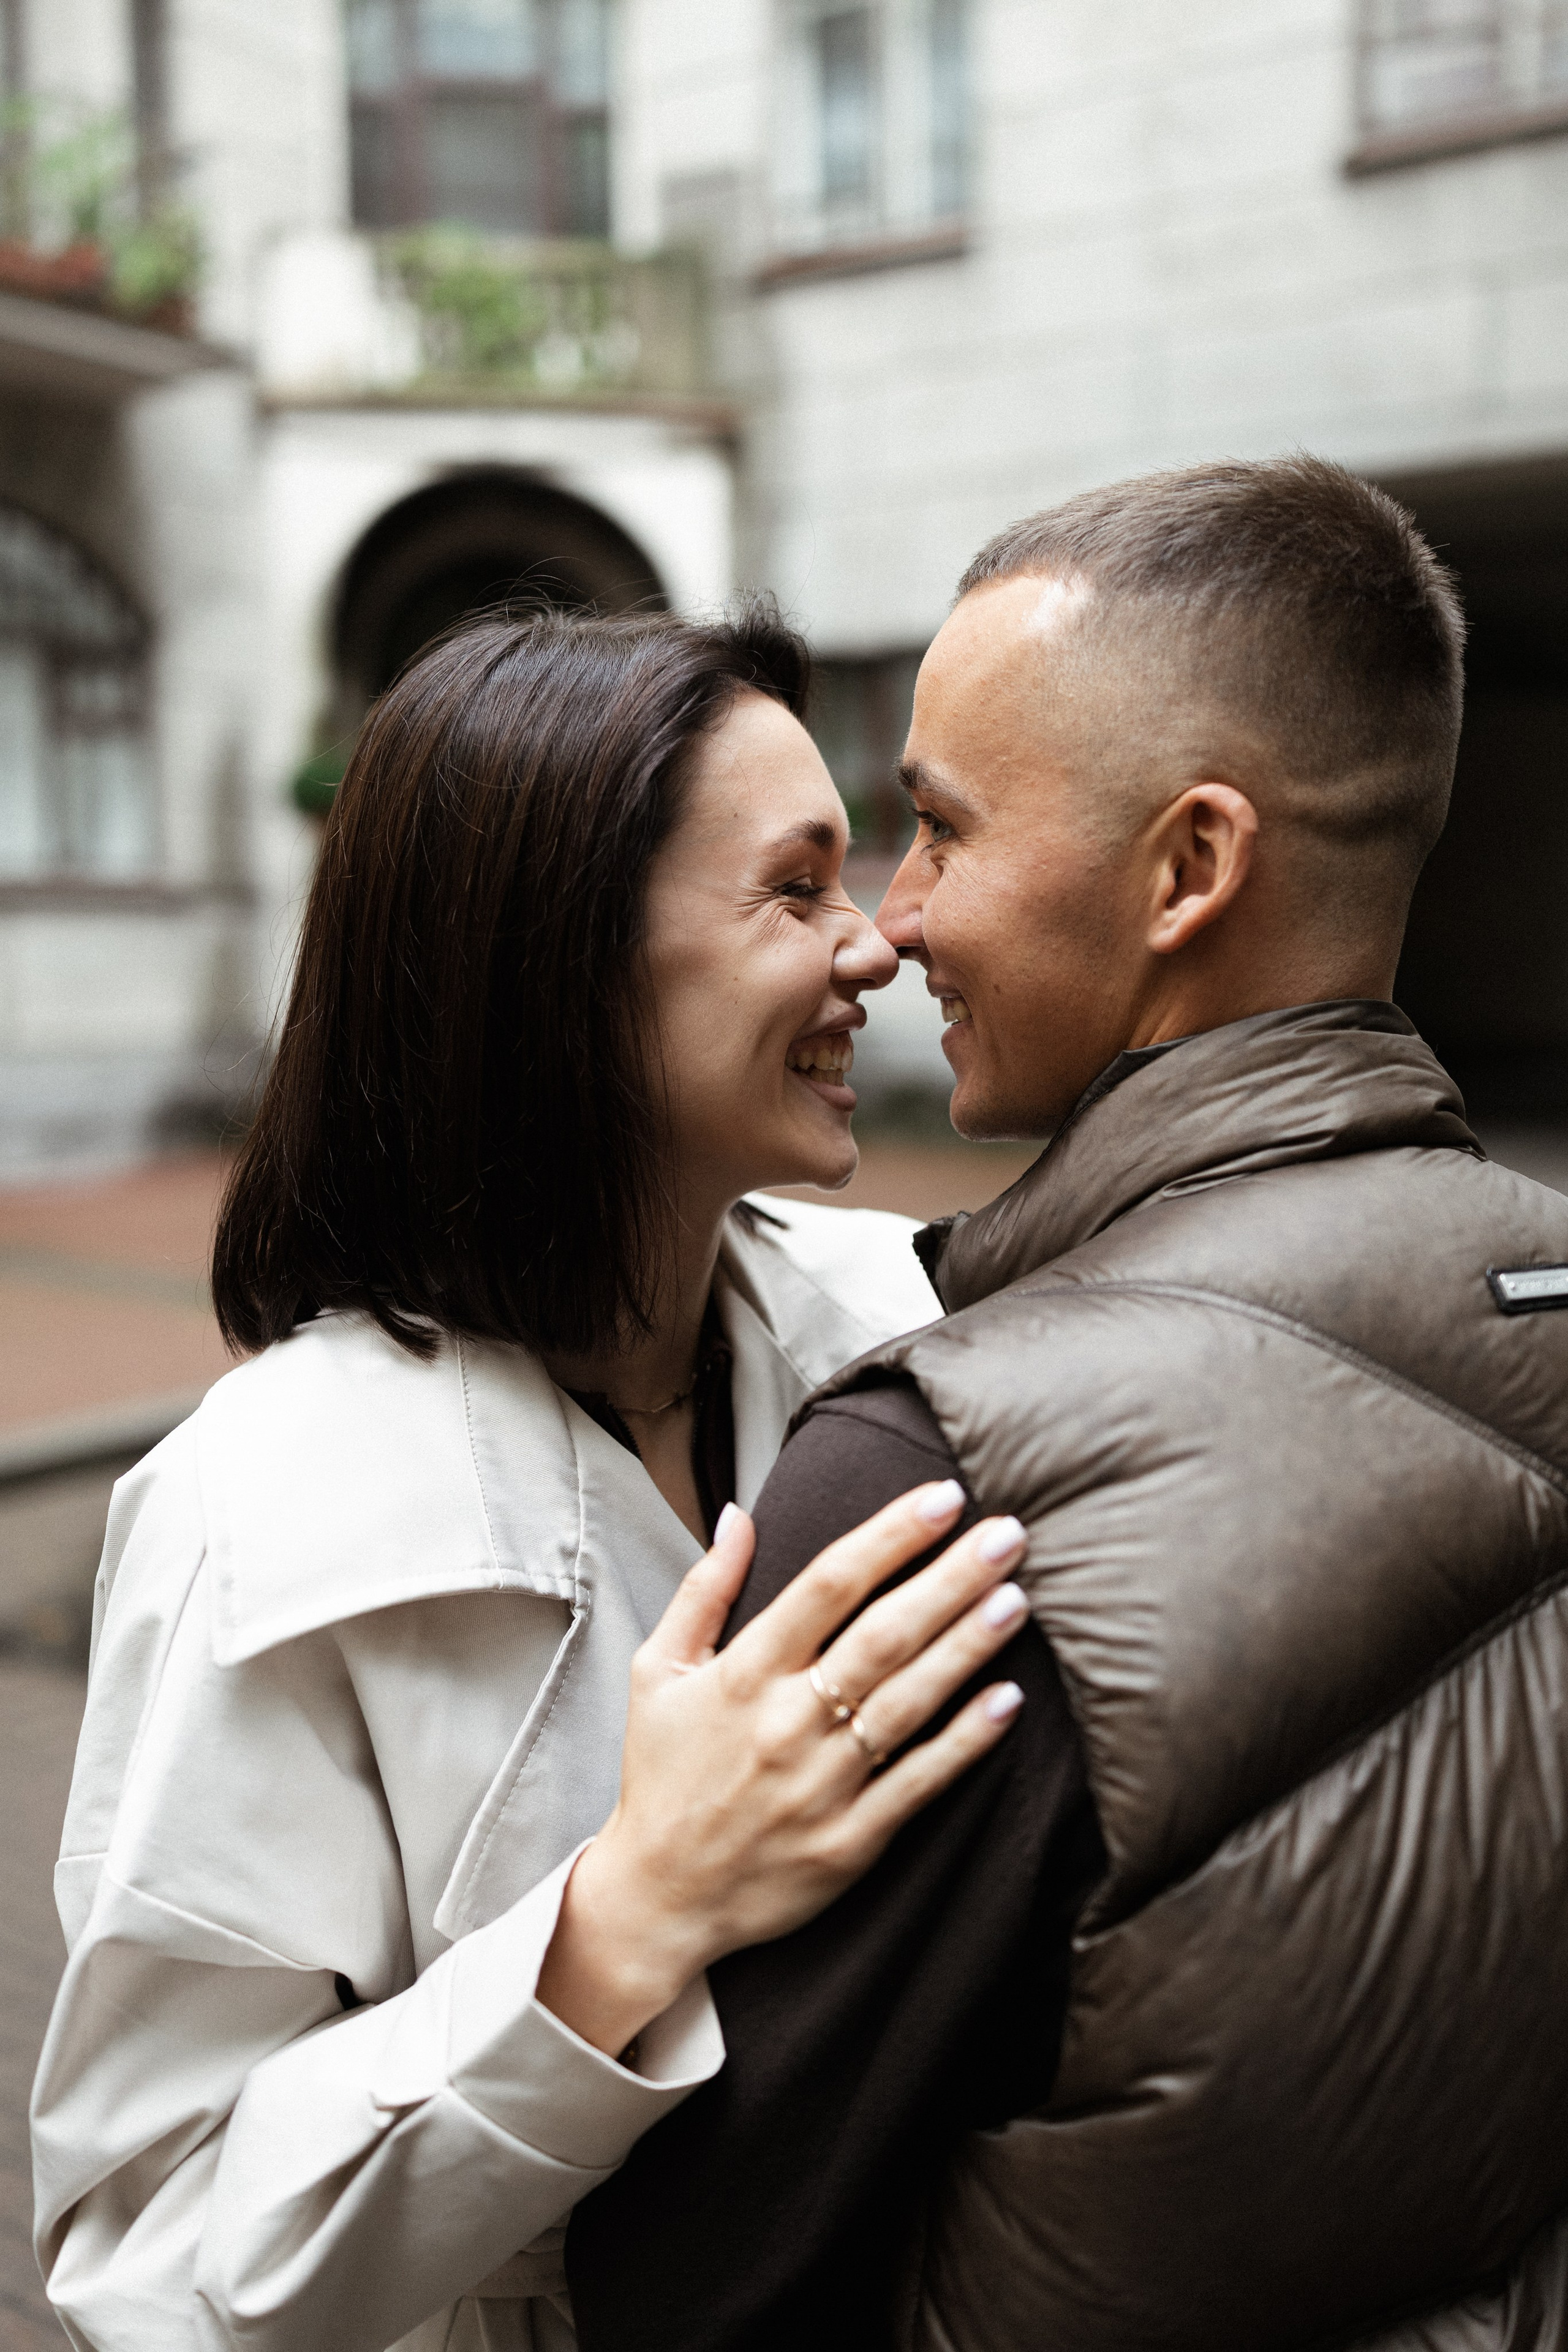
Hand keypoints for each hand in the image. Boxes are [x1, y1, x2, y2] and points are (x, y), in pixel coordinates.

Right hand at [535, 1481, 1028, 2056]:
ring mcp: (822, 1785)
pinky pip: (918, 1782)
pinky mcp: (848, 1842)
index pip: (829, 1584)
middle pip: (883, 1635)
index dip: (890, 1536)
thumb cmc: (662, 1774)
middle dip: (951, 1578)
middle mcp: (786, 1723)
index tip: (943, 1499)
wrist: (659, 1897)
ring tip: (1016, 1597)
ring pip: (909, 1702)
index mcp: (743, 1673)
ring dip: (967, 1647)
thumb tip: (738, 1514)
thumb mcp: (656, 1671)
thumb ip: (703, 1589)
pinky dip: (965, 1741)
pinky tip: (1009, 1700)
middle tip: (1008, 1534)